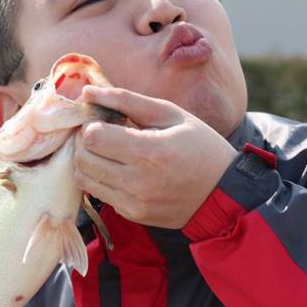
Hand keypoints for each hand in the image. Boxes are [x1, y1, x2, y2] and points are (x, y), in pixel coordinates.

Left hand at [74, 86, 237, 228]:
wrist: (223, 193)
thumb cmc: (200, 146)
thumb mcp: (170, 113)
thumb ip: (126, 100)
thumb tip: (86, 92)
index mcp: (150, 151)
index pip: (92, 137)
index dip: (93, 123)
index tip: (105, 119)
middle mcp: (138, 182)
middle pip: (83, 158)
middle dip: (86, 141)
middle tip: (103, 133)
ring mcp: (134, 202)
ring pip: (84, 178)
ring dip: (89, 160)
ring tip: (109, 151)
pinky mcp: (132, 215)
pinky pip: (99, 194)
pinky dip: (101, 178)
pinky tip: (120, 168)